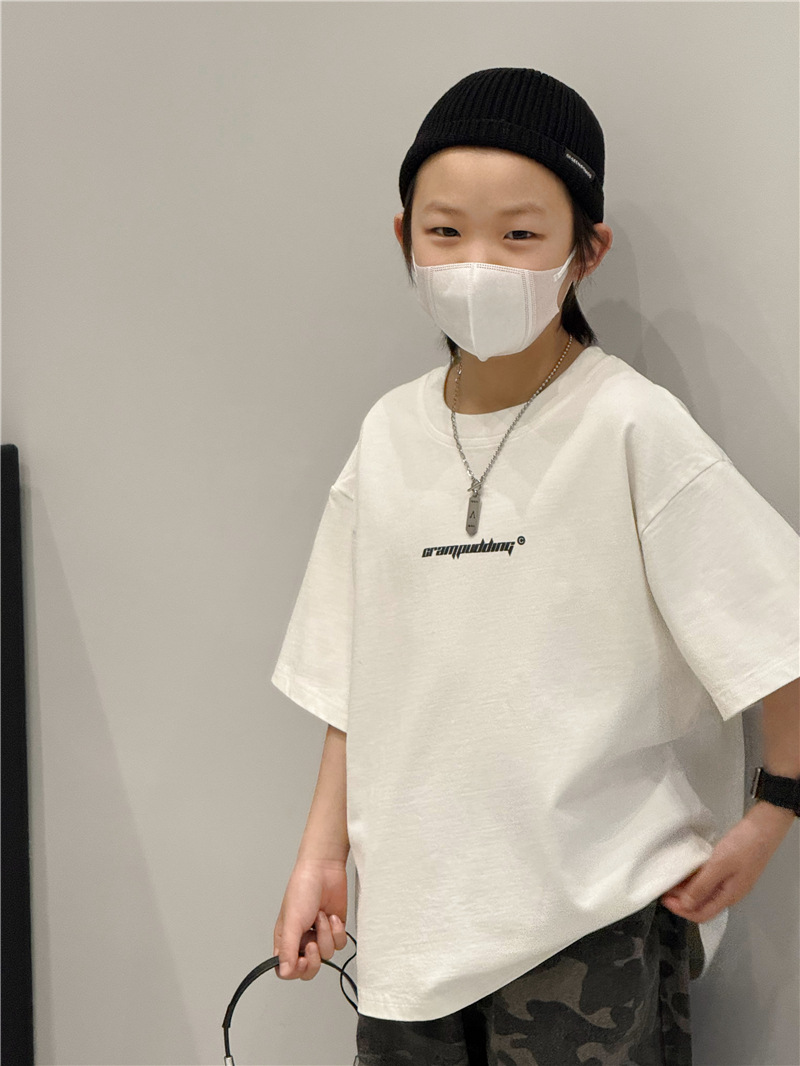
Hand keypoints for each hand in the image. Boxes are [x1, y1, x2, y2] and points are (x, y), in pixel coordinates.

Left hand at [660, 802, 794, 923]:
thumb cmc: (743, 846)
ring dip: (687, 888)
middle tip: (664, 887)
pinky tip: (687, 868)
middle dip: (682, 900)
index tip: (664, 899)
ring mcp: (729, 880)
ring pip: (704, 892)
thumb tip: (686, 905)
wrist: (764, 827)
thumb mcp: (719, 865)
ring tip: (671, 877)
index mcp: (728, 896)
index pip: (702, 915)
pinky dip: (695, 877)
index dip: (681, 910)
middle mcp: (728, 892)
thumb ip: (702, 885)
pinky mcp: (728, 869)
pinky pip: (708, 879)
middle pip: (702, 904)